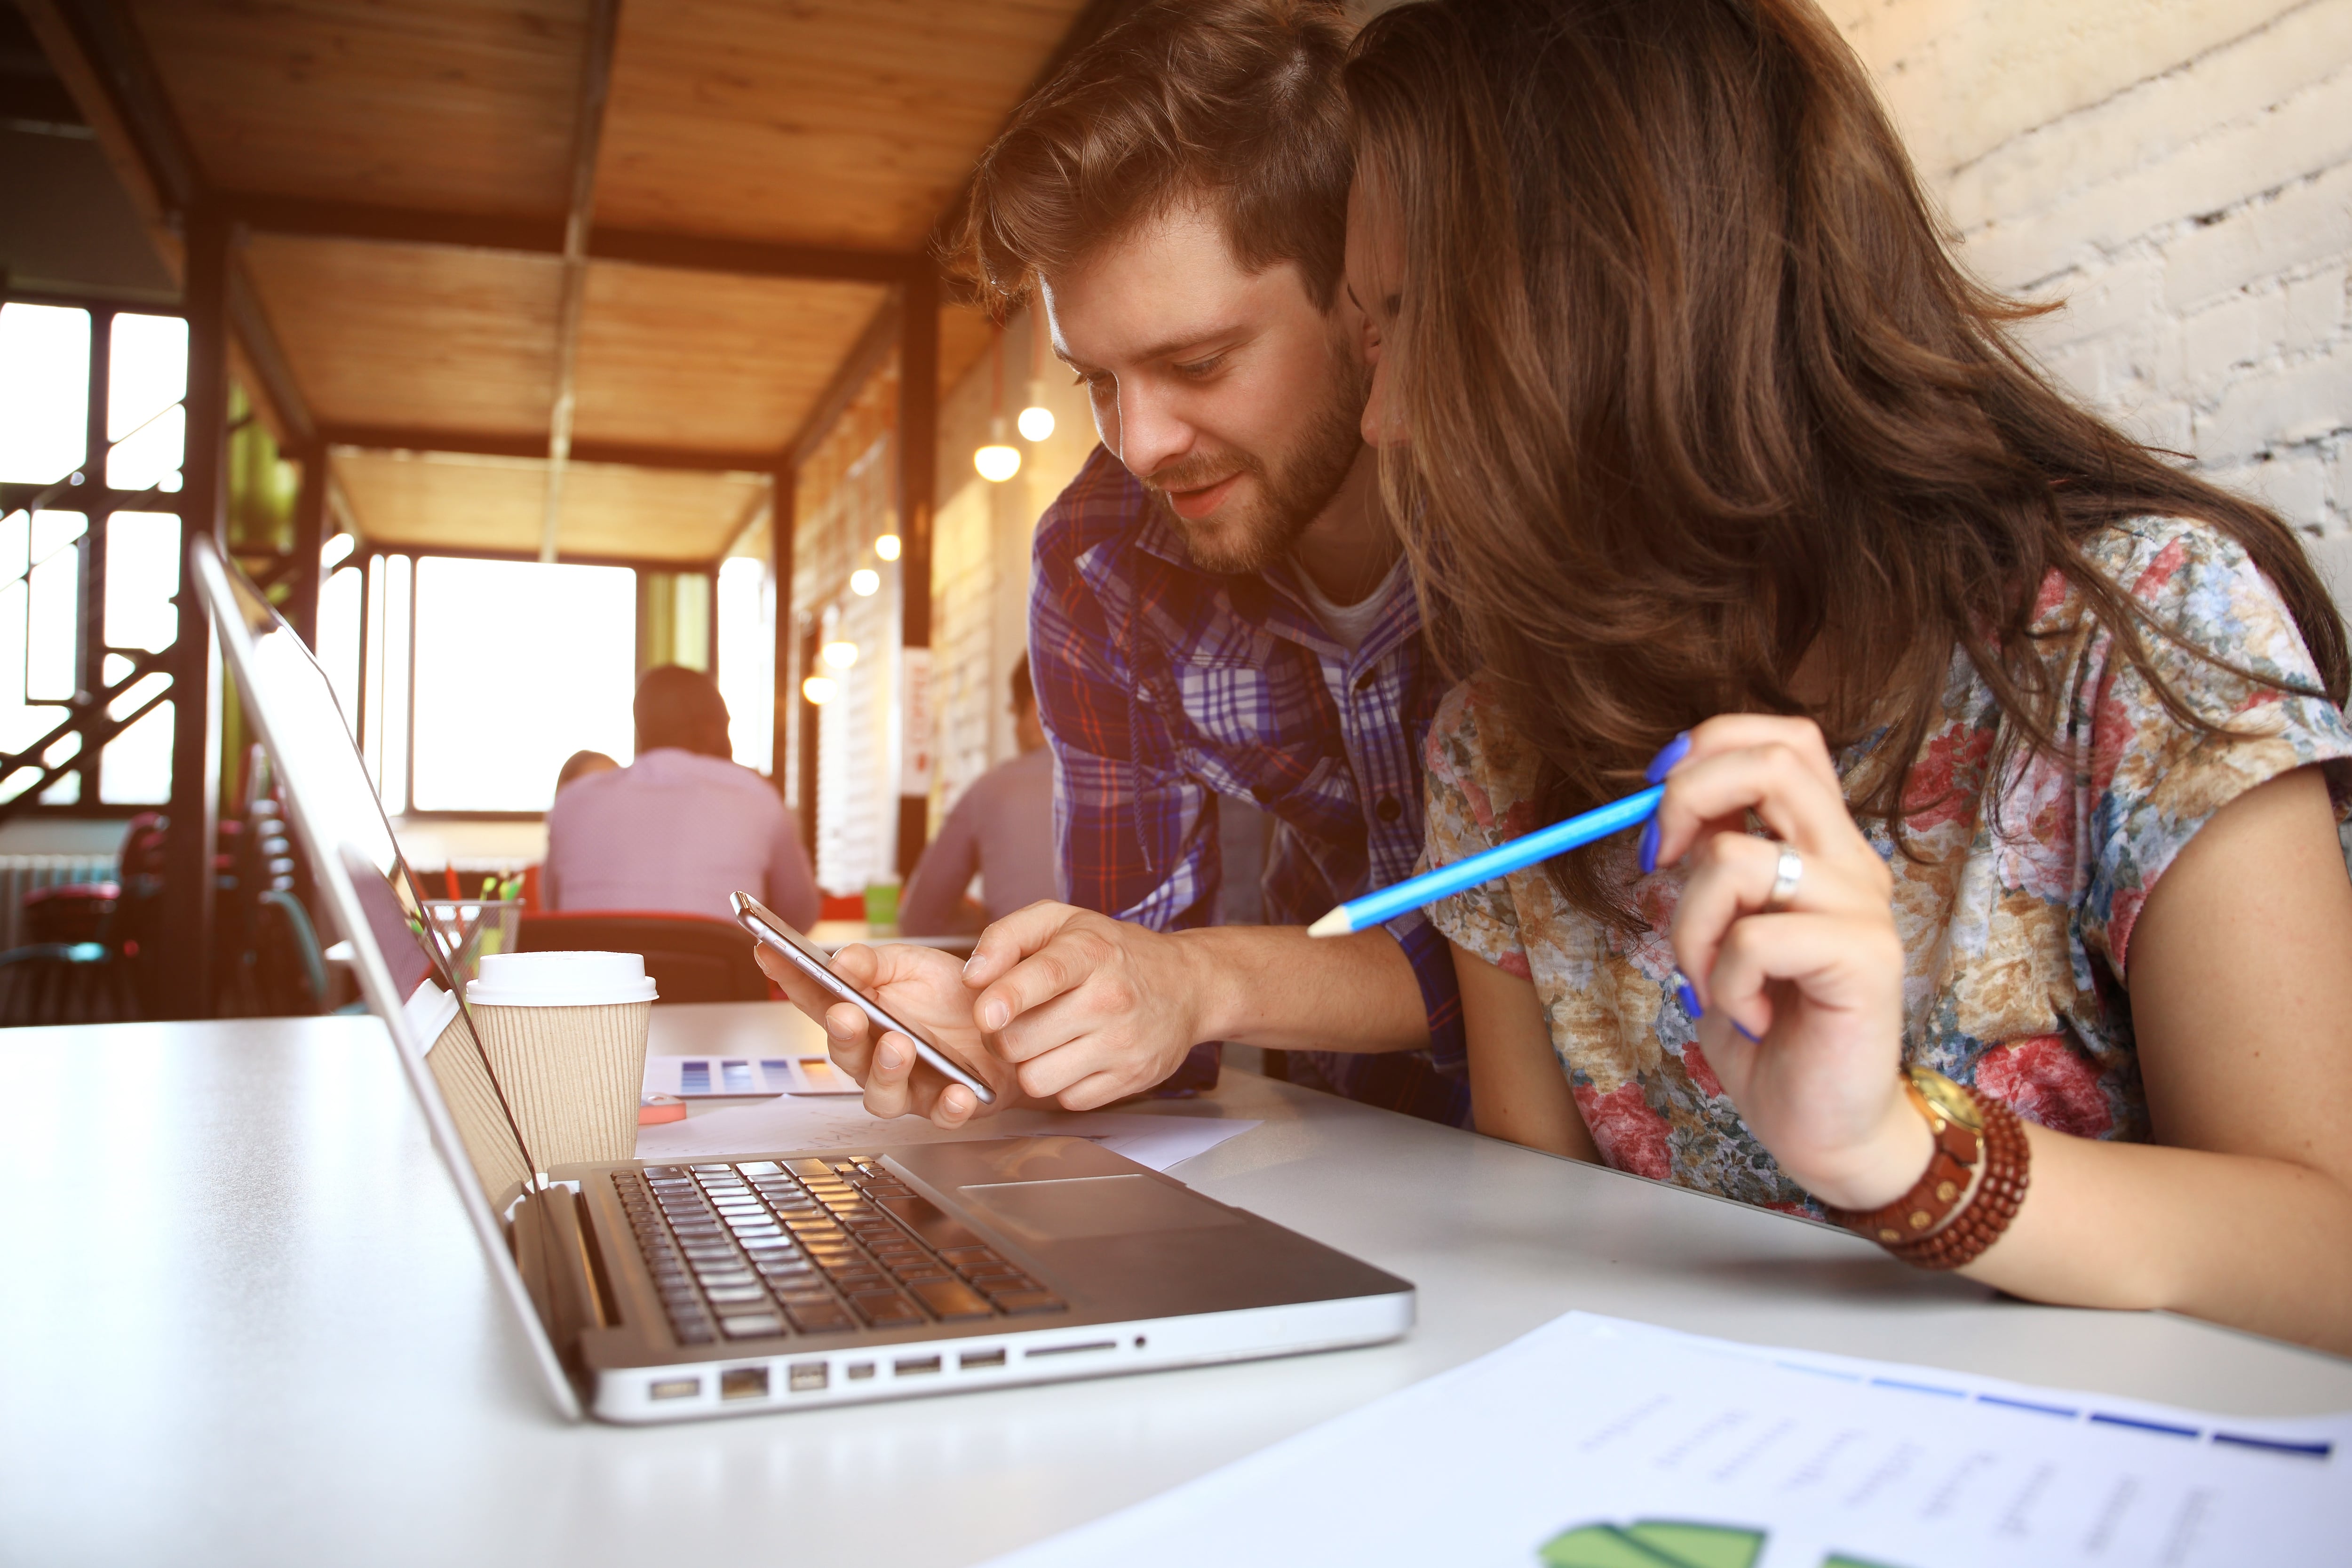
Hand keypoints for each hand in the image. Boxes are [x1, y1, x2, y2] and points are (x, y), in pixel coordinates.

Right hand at [754, 940, 1026, 1127]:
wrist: (1013, 1019)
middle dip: (843, 1035)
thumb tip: (840, 962)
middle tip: (848, 1014)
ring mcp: (909, 1084)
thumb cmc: (955, 996)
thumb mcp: (915, 965)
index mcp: (862, 1015)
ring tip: (900, 1046)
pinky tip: (957, 1092)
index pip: (816, 998)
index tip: (767, 952)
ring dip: (886, 1071)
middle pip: (845, 1053)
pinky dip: (948, 1106)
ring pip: (882, 1094)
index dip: (789, 979)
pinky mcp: (947, 1104)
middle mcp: (875, 1055)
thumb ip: (876, 963)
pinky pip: (941, 1115)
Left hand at [962, 902, 1210, 1109]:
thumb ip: (1006, 937)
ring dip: (1028, 1065)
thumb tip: (972, 977)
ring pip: (1038, 1079)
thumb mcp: (1060, 921)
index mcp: (1090, 952)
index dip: (1008, 996)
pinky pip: (1068, 1101)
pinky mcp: (1132, 1079)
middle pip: (1022, 1040)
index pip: (1046, 974)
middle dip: (1001, 1036)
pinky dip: (1062, 1084)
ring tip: (1045, 1041)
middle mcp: (1110, 999)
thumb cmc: (1111, 952)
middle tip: (1014, 1022)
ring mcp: (1123, 1044)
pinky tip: (1074, 1057)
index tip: (984, 1014)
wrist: (1187, 984)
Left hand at [1651, 715, 1929, 1209]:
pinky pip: (1755, 937)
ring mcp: (1865, 908)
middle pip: (1774, 763)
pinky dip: (1725, 981)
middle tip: (1659, 864)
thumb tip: (1663, 813)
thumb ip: (1713, 869)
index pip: (1786, 740)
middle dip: (1688, 799)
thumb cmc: (1770, 1031)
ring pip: (1739, 858)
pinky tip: (1751, 1017)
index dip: (1713, 745)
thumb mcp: (1723, 932)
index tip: (1659, 797)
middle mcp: (1852, 863)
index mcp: (1822, 846)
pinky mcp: (1866, 958)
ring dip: (1692, 925)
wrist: (1826, 1127)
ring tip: (1710, 982)